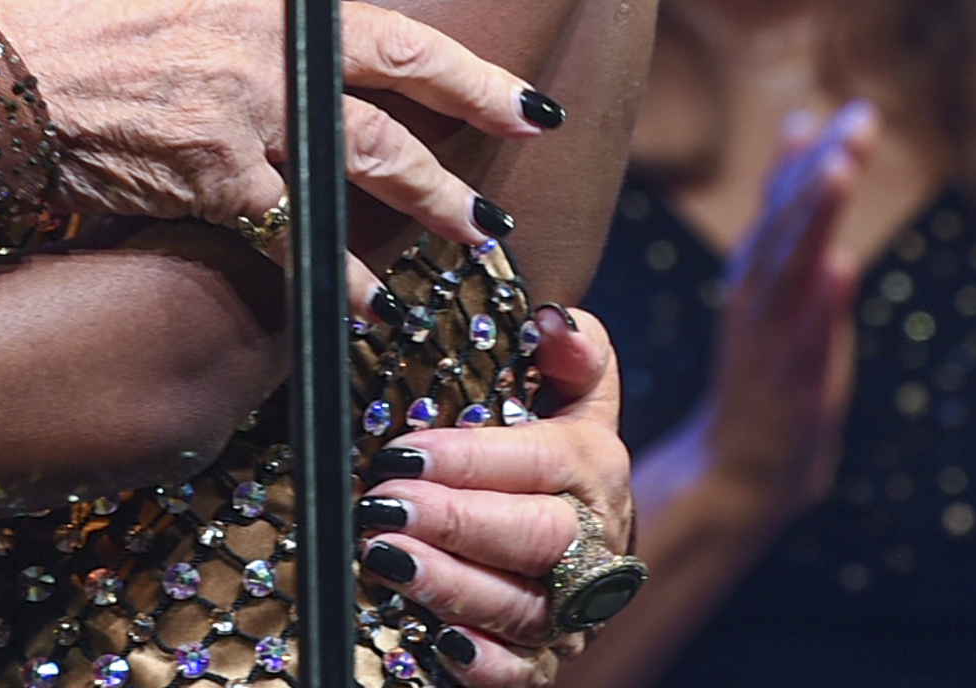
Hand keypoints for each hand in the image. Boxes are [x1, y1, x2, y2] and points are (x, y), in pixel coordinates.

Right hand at [0, 0, 557, 261]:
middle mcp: (262, 29)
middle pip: (399, 54)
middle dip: (477, 86)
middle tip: (534, 113)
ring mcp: (248, 108)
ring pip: (372, 150)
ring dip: (437, 192)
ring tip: (482, 225)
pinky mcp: (218, 179)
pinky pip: (299, 231)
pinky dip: (338, 273)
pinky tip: (372, 304)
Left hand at [354, 304, 639, 685]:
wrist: (583, 529)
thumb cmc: (550, 443)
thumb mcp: (570, 390)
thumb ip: (573, 349)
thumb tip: (554, 322)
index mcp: (593, 466)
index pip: (537, 460)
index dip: (470, 459)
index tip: (401, 455)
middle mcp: (592, 541)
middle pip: (537, 537)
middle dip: (458, 523)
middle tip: (383, 507)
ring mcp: (573, 607)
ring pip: (524, 607)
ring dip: (452, 584)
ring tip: (384, 558)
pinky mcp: (547, 656)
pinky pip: (527, 674)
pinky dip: (487, 664)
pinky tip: (441, 641)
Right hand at [691, 98, 874, 520]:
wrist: (740, 466)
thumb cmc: (769, 375)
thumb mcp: (778, 290)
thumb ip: (793, 225)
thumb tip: (813, 151)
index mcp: (756, 270)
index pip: (783, 199)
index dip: (812, 154)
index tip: (847, 110)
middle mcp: (757, 294)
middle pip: (790, 219)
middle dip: (825, 166)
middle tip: (861, 120)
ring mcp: (770, 335)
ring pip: (792, 266)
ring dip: (813, 216)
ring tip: (839, 170)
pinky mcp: (788, 380)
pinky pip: (805, 336)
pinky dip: (821, 301)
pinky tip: (841, 268)